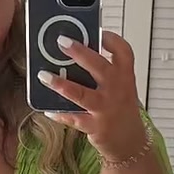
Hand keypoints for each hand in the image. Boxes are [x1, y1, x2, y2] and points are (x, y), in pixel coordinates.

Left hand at [38, 30, 146, 161]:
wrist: (130, 143)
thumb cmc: (121, 110)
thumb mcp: (120, 87)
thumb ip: (103, 72)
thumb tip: (74, 53)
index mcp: (125, 76)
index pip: (123, 52)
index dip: (111, 39)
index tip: (97, 31)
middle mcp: (117, 90)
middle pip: (99, 66)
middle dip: (80, 52)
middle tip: (62, 41)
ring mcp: (106, 109)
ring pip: (82, 94)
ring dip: (61, 84)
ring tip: (44, 75)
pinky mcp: (96, 127)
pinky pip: (73, 118)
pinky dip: (59, 113)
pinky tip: (48, 108)